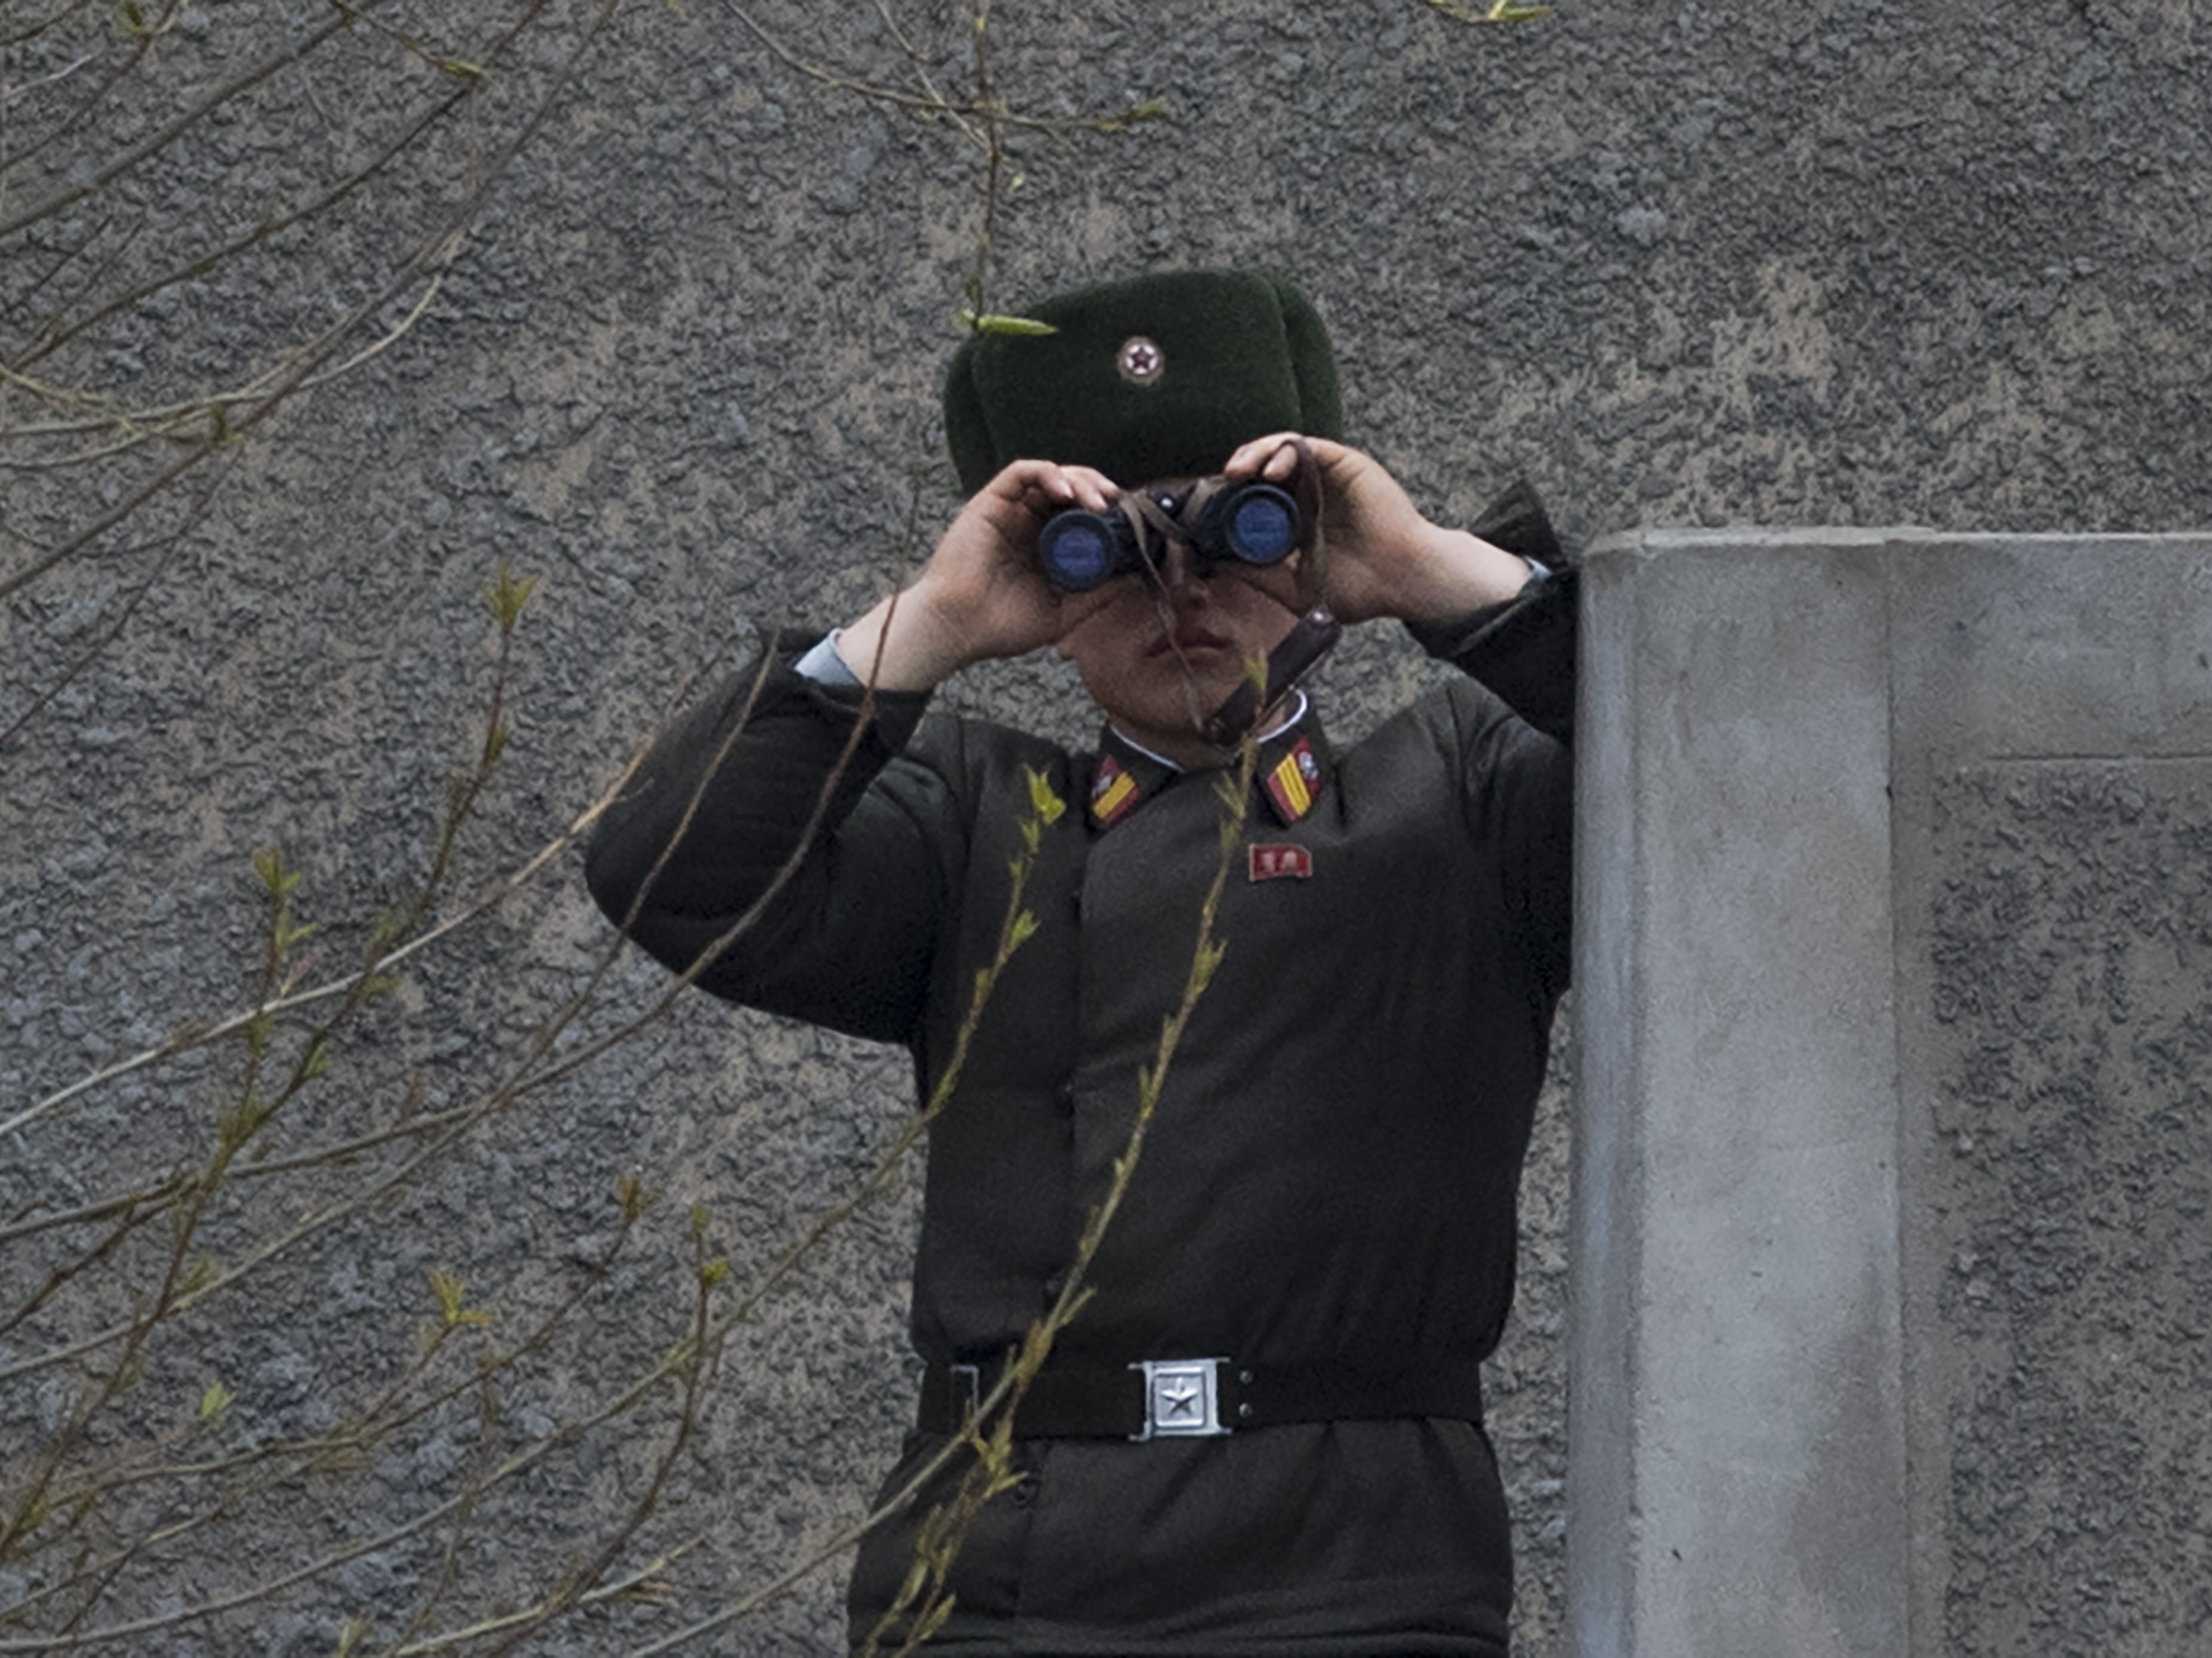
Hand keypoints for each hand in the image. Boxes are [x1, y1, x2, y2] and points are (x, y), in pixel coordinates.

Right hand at [837, 459, 1120, 690]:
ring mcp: (1009, 511)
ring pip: (1051, 475)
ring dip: (1080, 480)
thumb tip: (1136, 576)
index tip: (1130, 519)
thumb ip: (1097, 593)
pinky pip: (1021, 472)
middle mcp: (1029, 523)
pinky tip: (1066, 492)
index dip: (1108, 510)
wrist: (958, 629)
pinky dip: (1047, 474)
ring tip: (1098, 501)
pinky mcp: (990, 501)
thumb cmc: (1002, 626)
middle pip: (1071, 488)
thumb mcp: (1064, 611)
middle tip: (1118, 502)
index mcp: (1046, 545)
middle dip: (1098, 488)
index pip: (1082, 513)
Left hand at [1221, 433, 1533, 624]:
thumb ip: (1254, 572)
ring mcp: (1325, 477)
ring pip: (1279, 450)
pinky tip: (1270, 470)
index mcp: (1295, 521)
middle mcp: (1308, 494)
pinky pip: (1305, 446)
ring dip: (1253, 455)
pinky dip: (1282, 451)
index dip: (1227, 500)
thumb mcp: (1291, 587)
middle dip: (1235, 473)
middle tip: (1218, 486)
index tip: (1206, 511)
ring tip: (1237, 472)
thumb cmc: (1358, 590)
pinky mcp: (1343, 463)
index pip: (1251, 499)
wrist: (1402, 583)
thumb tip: (1212, 559)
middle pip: (1261, 470)